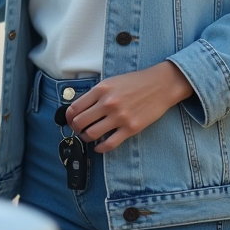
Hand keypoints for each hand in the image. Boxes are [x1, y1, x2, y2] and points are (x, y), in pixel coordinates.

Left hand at [66, 62, 194, 153]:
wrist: (160, 85)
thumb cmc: (135, 82)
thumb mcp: (111, 81)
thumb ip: (96, 94)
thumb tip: (80, 108)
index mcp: (101, 89)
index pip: (75, 107)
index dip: (68, 116)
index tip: (70, 119)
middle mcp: (108, 103)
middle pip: (80, 122)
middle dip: (75, 128)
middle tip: (78, 129)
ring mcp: (119, 117)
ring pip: (92, 134)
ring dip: (86, 138)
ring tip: (88, 137)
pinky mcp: (131, 128)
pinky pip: (109, 144)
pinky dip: (100, 148)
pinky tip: (99, 147)